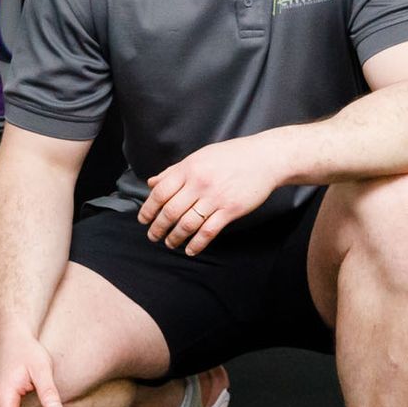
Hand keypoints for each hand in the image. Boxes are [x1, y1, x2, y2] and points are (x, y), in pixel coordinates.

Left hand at [138, 136, 284, 254]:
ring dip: (175, 237)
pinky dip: (197, 243)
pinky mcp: (230, 210)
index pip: (160, 192)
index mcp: (189, 169)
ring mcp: (215, 198)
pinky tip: (190, 250)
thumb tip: (152, 182)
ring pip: (187, 224)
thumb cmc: (231, 156)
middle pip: (171, 211)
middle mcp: (199, 183)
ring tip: (170, 243)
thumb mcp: (199, 157)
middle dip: (158, 227)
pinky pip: (209, 231)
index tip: (143, 219)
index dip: (149, 208)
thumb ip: (174, 171)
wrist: (264, 158)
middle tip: (153, 236)